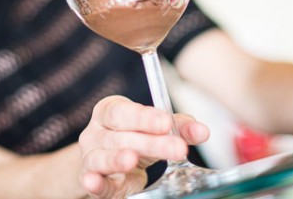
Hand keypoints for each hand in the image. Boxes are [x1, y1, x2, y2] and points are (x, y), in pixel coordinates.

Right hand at [78, 95, 208, 198]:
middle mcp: (95, 132)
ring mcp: (90, 156)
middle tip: (177, 148)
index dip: (144, 116)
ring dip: (116, 159)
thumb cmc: (132, 140)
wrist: (107, 167)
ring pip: (102, 157)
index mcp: (110, 112)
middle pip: (121, 136)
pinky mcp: (90, 179)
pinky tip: (94, 181)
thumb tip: (202, 131)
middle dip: (150, 142)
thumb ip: (177, 128)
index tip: (166, 122)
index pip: (124, 111)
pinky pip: (92, 180)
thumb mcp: (153, 131)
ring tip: (131, 160)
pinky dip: (95, 182)